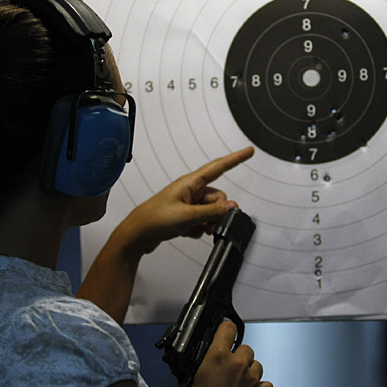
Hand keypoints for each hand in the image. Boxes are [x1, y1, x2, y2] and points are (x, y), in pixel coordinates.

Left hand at [123, 147, 253, 253]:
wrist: (138, 234)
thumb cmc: (154, 219)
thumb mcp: (188, 215)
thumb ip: (212, 211)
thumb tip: (231, 207)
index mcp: (190, 183)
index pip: (218, 167)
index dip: (235, 158)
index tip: (249, 151)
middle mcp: (191, 191)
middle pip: (218, 197)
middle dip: (217, 212)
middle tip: (206, 222)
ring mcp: (188, 204)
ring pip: (212, 211)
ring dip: (207, 223)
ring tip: (192, 228)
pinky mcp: (186, 216)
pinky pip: (203, 221)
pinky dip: (199, 229)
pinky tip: (187, 232)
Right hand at [176, 321, 273, 386]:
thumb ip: (190, 374)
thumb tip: (189, 370)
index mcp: (217, 357)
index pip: (227, 328)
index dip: (226, 330)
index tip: (225, 334)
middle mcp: (237, 364)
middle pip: (245, 348)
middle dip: (238, 356)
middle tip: (230, 369)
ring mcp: (251, 378)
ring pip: (257, 365)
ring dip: (250, 371)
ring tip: (239, 384)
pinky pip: (266, 384)